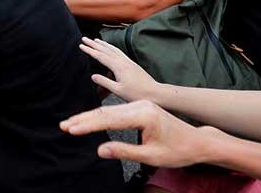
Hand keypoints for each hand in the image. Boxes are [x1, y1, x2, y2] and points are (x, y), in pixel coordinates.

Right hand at [60, 100, 222, 167]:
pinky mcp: (139, 108)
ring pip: (108, 110)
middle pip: (105, 112)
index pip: (108, 119)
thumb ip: (124, 151)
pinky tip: (89, 120)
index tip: (70, 129)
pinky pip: (116, 111)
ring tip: (70, 124)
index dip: (87, 125)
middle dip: (82, 119)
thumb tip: (99, 150)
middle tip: (63, 125)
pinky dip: (100, 117)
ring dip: (89, 117)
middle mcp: (140, 106)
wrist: (197, 141)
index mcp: (143, 115)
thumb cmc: (178, 151)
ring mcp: (139, 105)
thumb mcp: (151, 156)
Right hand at [78, 37, 159, 101]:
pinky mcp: (132, 64)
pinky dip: (112, 48)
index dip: (90, 50)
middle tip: (84, 38)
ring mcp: (128, 61)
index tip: (81, 45)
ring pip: (113, 49)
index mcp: (118, 67)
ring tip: (96, 40)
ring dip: (103, 44)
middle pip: (106, 50)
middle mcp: (123, 61)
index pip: (100, 56)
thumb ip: (105, 82)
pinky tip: (111, 48)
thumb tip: (93, 76)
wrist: (155, 93)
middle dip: (94, 44)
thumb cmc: (137, 94)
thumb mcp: (118, 91)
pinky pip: (119, 52)